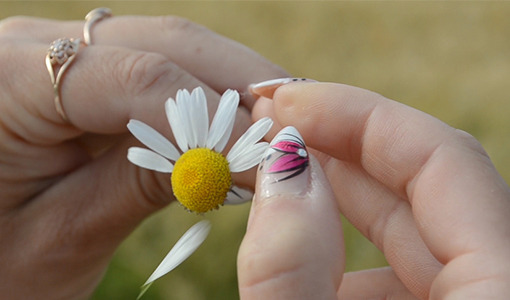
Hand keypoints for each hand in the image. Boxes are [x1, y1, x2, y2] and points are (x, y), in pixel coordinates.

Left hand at [0, 15, 286, 297]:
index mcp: (1, 83)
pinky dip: (208, 96)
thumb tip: (243, 152)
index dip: (210, 111)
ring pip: (175, 48)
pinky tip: (238, 127)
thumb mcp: (70, 235)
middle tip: (295, 135)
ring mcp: (61, 52)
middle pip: (165, 44)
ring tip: (276, 135)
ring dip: (230, 89)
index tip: (269, 154)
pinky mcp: (88, 72)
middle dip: (237, 88)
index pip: (133, 75)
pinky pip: (165, 68)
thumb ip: (150, 181)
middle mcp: (30, 46)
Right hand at [239, 80, 509, 298]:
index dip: (359, 117)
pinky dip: (346, 264)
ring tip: (269, 190)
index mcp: (501, 293)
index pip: (446, 160)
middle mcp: (502, 293)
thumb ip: (291, 276)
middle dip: (338, 153)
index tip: (287, 104)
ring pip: (414, 240)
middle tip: (271, 129)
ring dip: (334, 210)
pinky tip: (296, 262)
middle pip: (427, 192)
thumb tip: (283, 172)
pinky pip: (408, 282)